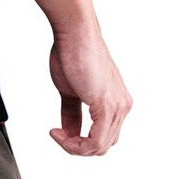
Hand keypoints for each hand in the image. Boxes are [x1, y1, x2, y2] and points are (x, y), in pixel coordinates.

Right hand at [47, 27, 132, 155]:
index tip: (56, 131)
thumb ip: (72, 113)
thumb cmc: (71, 52)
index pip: (104, 135)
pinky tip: (58, 133)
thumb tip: (68, 132)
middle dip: (78, 146)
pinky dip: (75, 144)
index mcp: (117, 101)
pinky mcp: (107, 106)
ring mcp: (117, 107)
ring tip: (56, 135)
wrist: (74, 31)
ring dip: (74, 147)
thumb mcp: (70, 90)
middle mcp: (122, 106)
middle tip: (57, 135)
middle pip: (104, 145)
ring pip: (100, 147)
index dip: (79, 140)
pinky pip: (96, 141)